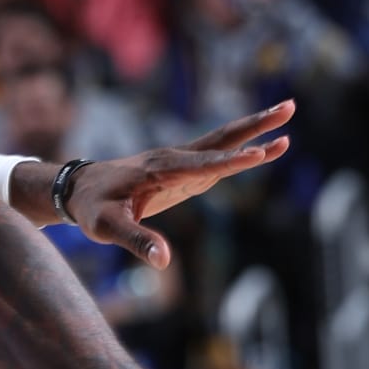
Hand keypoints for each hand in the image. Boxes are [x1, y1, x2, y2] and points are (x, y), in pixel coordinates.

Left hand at [64, 104, 294, 266]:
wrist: (77, 188)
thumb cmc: (91, 209)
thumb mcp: (106, 228)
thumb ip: (136, 241)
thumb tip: (162, 261)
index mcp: (158, 169)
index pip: (203, 165)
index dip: (231, 162)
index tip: (260, 153)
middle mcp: (174, 157)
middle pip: (223, 138)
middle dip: (257, 124)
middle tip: (290, 107)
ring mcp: (181, 160)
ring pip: (224, 140)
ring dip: (257, 127)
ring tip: (288, 112)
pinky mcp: (185, 168)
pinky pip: (220, 155)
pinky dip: (246, 147)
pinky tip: (266, 147)